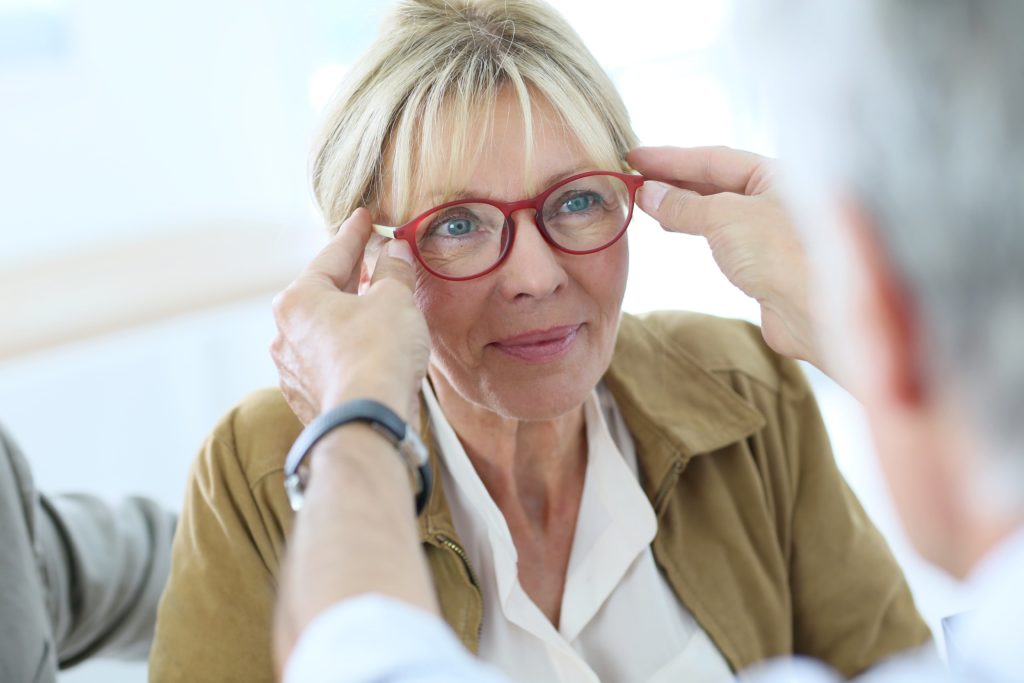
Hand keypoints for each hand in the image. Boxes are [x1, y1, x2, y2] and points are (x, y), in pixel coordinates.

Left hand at [270, 208, 429, 423]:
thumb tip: (395, 252)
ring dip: (349, 317)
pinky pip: (328, 362)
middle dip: (353, 277)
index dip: (354, 234)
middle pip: (324, 293)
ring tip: (376, 309)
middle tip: (375, 259)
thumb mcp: (394, 299)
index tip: (364, 218)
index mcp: (298, 299)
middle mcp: (285, 332)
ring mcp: (291, 369)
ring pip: (324, 330)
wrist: (368, 420)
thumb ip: (394, 270)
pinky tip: (368, 350)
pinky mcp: (305, 398)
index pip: (332, 255)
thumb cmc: (378, 353)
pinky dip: (347, 350)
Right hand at [628, 145, 819, 369]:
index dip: (671, 158)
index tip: (635, 157)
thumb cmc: (783, 252)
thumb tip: (649, 193)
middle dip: (674, 179)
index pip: (715, 158)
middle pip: (717, 181)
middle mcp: (779, 197)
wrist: (818, 311)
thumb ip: (684, 204)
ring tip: (649, 202)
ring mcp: (772, 229)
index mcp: (778, 173)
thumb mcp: (725, 217)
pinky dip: (697, 228)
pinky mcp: (766, 262)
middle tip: (636, 178)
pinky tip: (676, 227)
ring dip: (683, 204)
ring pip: (719, 209)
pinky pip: (723, 236)